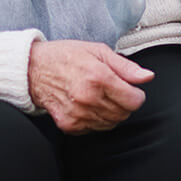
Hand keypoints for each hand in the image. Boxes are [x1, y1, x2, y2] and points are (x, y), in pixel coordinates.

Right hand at [27, 39, 153, 134]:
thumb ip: (126, 66)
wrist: (33, 69)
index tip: (130, 88)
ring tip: (99, 96)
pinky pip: (95, 129)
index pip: (134, 100)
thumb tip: (147, 77)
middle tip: (113, 90)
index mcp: (99, 77)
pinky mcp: (69, 125)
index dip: (136, 94)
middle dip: (124, 103)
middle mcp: (88, 98)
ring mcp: (78, 114)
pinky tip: (88, 105)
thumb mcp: (98, 51)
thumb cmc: (66, 56)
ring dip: (111, 112)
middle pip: (124, 113)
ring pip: (111, 123)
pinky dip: (96, 119)